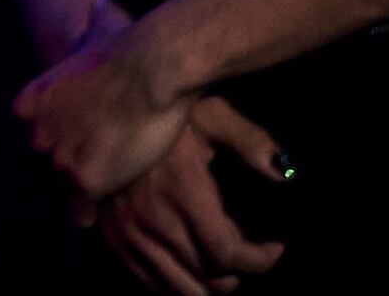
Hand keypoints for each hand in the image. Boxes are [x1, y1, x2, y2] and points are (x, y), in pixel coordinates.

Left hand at [15, 9, 194, 215]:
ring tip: (95, 204)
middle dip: (62, 174)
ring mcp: (56, 157)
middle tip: (87, 180)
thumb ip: (93, 20)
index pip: (32, 139)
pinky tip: (100, 214)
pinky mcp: (82, 180)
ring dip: (75, 199)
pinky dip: (88, 216)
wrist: (151, 66)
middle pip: (42, 169)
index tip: (74, 151)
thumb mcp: (98, 29)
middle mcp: (34, 132)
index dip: (55, 147)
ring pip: (59, 194)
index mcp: (30, 103)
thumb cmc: (130, 47)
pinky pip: (79, 213)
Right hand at [95, 96, 290, 293]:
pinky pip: (148, 282)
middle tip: (248, 258)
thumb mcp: (211, 114)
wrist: (105, 109)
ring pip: (179, 288)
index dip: (260, 260)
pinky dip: (174, 286)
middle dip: (238, 276)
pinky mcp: (111, 237)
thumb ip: (249, 141)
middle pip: (208, 279)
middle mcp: (153, 219)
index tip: (275, 249)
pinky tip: (190, 269)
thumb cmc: (164, 110)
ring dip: (208, 287)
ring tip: (223, 269)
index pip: (227, 253)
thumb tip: (283, 171)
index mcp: (182, 191)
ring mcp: (128, 232)